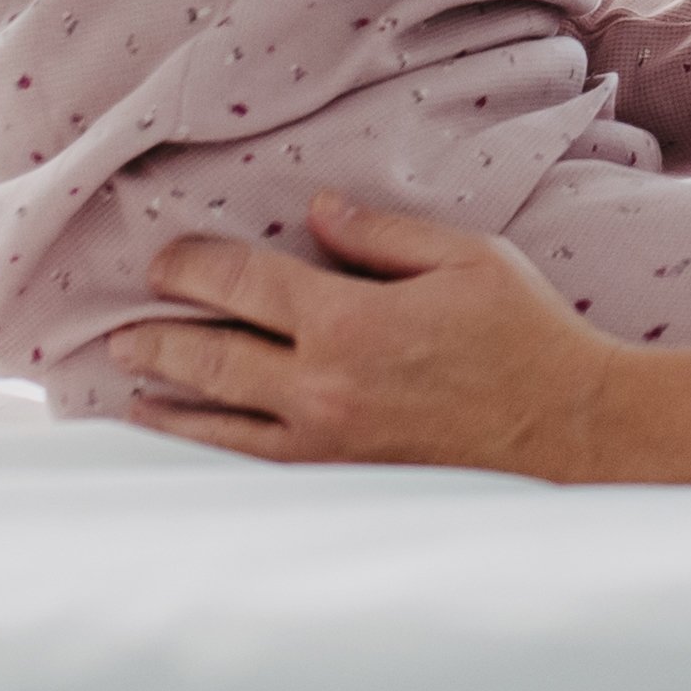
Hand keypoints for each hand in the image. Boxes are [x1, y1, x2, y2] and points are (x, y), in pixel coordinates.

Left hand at [123, 205, 620, 475]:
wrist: (569, 432)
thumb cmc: (526, 335)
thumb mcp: (466, 257)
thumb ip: (382, 235)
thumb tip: (317, 211)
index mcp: (352, 322)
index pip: (244, 285)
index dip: (193, 267)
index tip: (163, 260)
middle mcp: (323, 387)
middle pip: (213, 357)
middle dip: (159, 338)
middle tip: (121, 329)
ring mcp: (327, 443)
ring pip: (221, 422)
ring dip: (168, 400)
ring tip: (129, 386)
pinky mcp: (341, 479)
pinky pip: (256, 465)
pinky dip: (210, 450)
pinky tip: (190, 442)